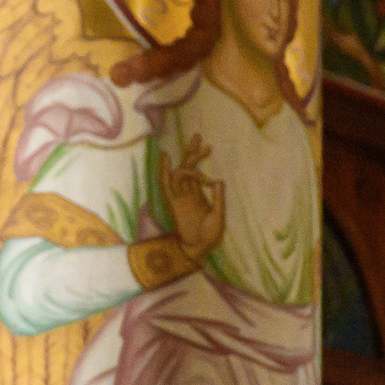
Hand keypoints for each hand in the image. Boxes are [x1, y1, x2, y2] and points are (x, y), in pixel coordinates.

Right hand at [161, 137, 225, 260]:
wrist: (199, 248)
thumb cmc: (211, 235)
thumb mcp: (219, 216)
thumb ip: (219, 199)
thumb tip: (219, 180)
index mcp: (199, 194)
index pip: (197, 171)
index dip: (200, 159)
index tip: (210, 148)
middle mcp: (188, 192)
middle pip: (188, 166)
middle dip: (192, 151)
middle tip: (198, 135)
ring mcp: (180, 196)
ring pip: (179, 172)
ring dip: (186, 159)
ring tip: (194, 144)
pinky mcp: (173, 202)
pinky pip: (166, 184)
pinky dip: (164, 170)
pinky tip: (166, 158)